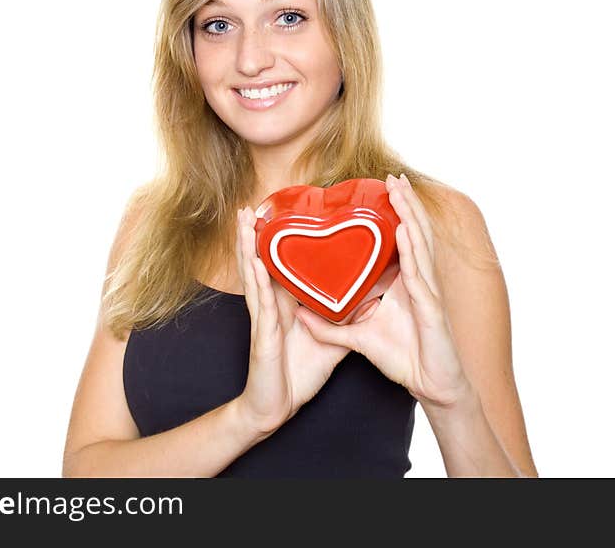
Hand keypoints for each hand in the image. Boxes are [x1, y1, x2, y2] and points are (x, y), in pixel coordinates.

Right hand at [234, 206, 350, 434]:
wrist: (277, 407)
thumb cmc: (297, 374)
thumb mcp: (330, 343)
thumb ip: (345, 321)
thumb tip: (369, 302)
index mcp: (283, 306)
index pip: (279, 267)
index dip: (275, 242)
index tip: (276, 215)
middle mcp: (269, 307)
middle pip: (259, 263)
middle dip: (254, 235)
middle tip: (250, 206)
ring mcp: (263, 319)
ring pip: (252, 275)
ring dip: (247, 246)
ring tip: (245, 219)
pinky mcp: (263, 335)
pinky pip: (260, 303)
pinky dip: (256, 280)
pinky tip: (254, 260)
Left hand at [295, 174, 473, 409]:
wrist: (432, 387)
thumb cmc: (406, 360)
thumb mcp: (359, 339)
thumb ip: (332, 327)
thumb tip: (300, 314)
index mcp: (406, 284)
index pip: (403, 240)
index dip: (397, 213)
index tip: (384, 188)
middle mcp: (420, 282)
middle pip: (414, 233)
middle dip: (405, 203)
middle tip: (391, 176)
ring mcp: (428, 293)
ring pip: (420, 245)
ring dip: (409, 215)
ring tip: (398, 189)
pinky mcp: (431, 310)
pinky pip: (419, 276)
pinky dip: (411, 251)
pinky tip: (403, 232)